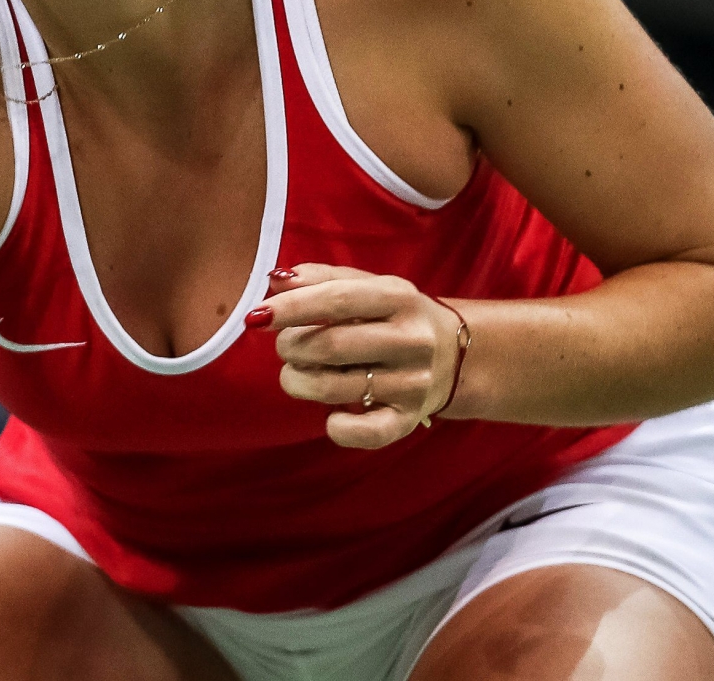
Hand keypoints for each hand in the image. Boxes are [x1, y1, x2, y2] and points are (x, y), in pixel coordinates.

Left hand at [248, 264, 463, 448]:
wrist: (456, 356)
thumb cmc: (392, 316)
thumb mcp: (368, 286)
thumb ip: (321, 279)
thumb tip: (274, 280)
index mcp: (399, 298)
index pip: (338, 299)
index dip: (291, 308)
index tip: (256, 317)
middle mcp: (411, 340)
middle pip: (330, 346)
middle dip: (290, 347)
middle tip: (286, 346)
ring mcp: (413, 383)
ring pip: (333, 388)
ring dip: (297, 381)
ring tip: (298, 371)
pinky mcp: (408, 419)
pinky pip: (366, 433)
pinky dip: (337, 427)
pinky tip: (330, 415)